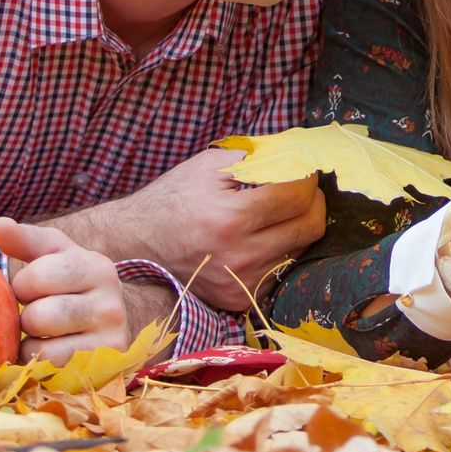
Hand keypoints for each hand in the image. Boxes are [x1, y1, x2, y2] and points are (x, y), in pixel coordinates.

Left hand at [0, 219, 178, 362]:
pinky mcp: (104, 369)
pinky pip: (50, 370)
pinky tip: (51, 352)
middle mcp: (110, 302)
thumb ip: (25, 240)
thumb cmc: (68, 284)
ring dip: (30, 343)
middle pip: (38, 316)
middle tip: (37, 315)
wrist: (107, 321)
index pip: (37, 278)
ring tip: (43, 334)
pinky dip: (39, 364)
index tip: (31, 289)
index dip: (22, 286)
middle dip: (26, 318)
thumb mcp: (52, 256)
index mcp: (96, 267)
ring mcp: (111, 338)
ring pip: (42, 347)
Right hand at [49, 147, 324, 312]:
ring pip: (300, 250)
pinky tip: (264, 237)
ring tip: (279, 211)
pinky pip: (282, 271)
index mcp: (229, 218)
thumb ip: (257, 158)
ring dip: (298, 226)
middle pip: (310, 227)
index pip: (297, 195)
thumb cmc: (173, 199)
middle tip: (302, 187)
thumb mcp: (208, 166)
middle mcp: (239, 257)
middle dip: (313, 200)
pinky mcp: (240, 300)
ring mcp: (241, 283)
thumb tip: (299, 151)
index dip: (308, 176)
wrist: (137, 245)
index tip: (304, 167)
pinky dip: (282, 251)